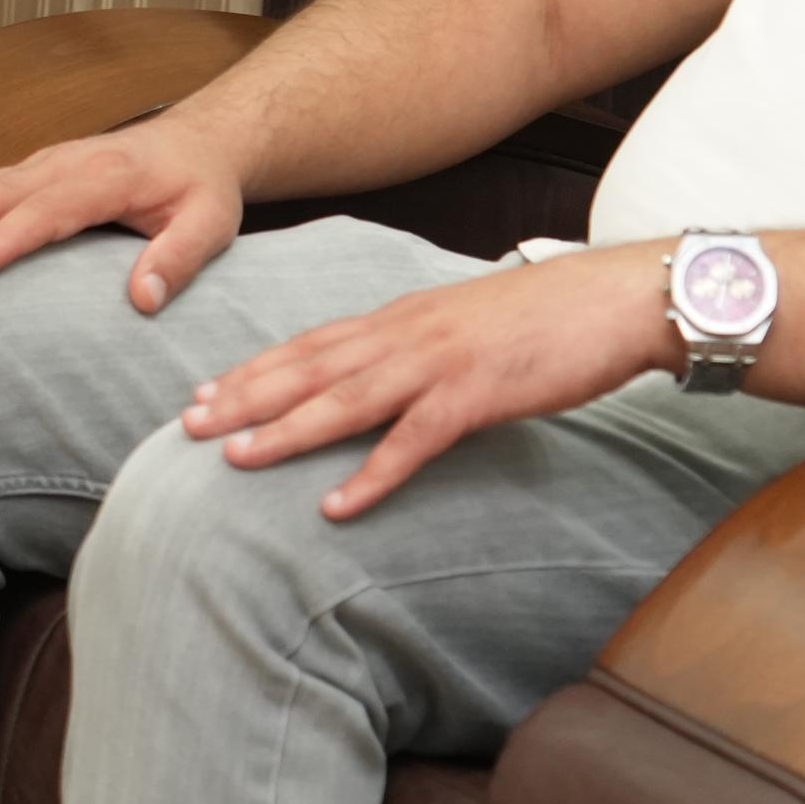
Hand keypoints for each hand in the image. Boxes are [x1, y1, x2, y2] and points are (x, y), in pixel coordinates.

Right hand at [0, 112, 250, 314]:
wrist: (198, 141)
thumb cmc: (202, 188)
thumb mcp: (212, 223)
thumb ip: (179, 259)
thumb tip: (143, 299)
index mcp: (105, 177)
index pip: (48, 211)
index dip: (6, 240)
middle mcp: (61, 164)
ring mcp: (39, 165)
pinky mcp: (26, 172)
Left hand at [183, 244, 673, 519]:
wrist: (616, 299)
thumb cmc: (547, 318)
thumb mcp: (466, 325)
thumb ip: (419, 348)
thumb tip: (380, 376)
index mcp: (403, 318)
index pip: (312, 344)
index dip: (255, 369)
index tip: (204, 393)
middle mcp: (408, 333)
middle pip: (311, 367)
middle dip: (246, 397)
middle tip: (188, 426)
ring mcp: (441, 363)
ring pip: (347, 399)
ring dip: (287, 430)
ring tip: (236, 459)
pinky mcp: (478, 394)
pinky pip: (414, 440)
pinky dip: (373, 474)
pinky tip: (336, 505)